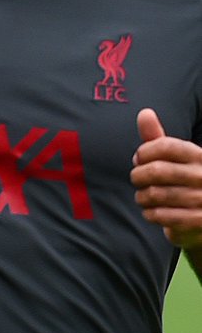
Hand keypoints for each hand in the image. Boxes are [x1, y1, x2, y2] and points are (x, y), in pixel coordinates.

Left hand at [131, 107, 201, 248]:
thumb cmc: (183, 181)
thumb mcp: (174, 158)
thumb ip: (157, 138)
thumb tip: (144, 112)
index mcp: (199, 155)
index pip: (165, 146)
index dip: (144, 152)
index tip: (138, 159)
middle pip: (156, 171)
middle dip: (138, 176)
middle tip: (137, 180)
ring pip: (155, 194)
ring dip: (142, 197)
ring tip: (143, 197)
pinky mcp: (199, 220)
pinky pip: (162, 215)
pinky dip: (151, 214)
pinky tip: (151, 212)